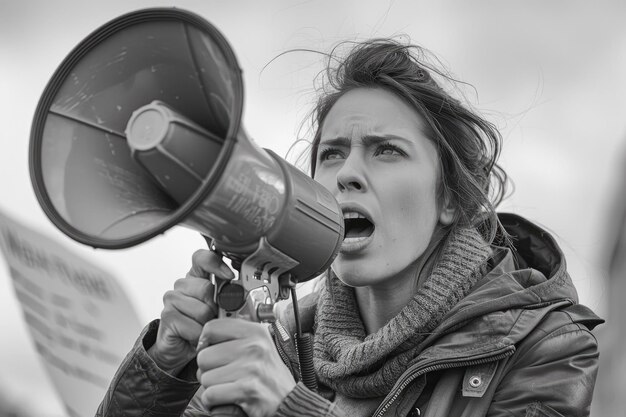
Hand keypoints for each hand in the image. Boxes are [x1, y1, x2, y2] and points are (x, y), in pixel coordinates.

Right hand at [148, 249, 234, 374]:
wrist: (181, 348)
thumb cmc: (202, 325)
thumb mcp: (218, 308)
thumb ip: (227, 297)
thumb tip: (240, 295)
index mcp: (196, 277)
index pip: (202, 258)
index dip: (216, 264)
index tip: (229, 275)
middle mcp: (182, 285)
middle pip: (207, 288)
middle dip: (215, 308)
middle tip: (213, 317)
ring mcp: (172, 299)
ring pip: (202, 310)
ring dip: (208, 324)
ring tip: (203, 327)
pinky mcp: (167, 316)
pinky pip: (194, 326)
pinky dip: (199, 336)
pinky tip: (195, 336)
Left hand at [196, 318, 296, 416]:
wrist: (289, 402)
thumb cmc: (269, 376)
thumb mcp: (258, 347)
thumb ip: (234, 338)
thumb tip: (203, 340)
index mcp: (256, 332)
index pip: (212, 328)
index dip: (205, 343)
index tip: (211, 351)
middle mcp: (254, 346)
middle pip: (204, 356)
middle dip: (208, 371)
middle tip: (224, 376)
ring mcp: (251, 368)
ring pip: (205, 378)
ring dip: (212, 388)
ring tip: (229, 388)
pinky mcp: (247, 390)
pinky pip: (210, 395)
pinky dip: (213, 402)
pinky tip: (227, 400)